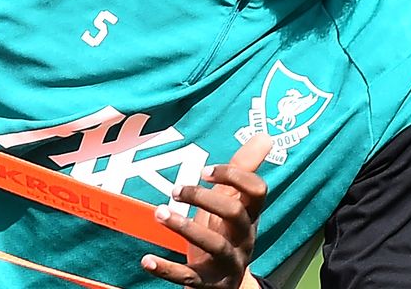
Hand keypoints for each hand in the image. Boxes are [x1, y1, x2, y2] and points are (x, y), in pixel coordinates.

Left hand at [141, 134, 271, 287]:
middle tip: (175, 190)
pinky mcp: (208, 284)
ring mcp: (227, 263)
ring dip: (184, 226)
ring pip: (213, 245)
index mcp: (250, 215)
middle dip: (205, 198)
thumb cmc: (227, 233)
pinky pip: (188, 277)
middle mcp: (243, 238)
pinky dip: (166, 269)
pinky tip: (146, 260)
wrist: (228, 286)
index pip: (256, 191)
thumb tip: (265, 136)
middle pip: (235, 215)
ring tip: (159, 213)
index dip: (234, 176)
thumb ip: (244, 170)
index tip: (205, 170)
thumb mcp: (236, 204)